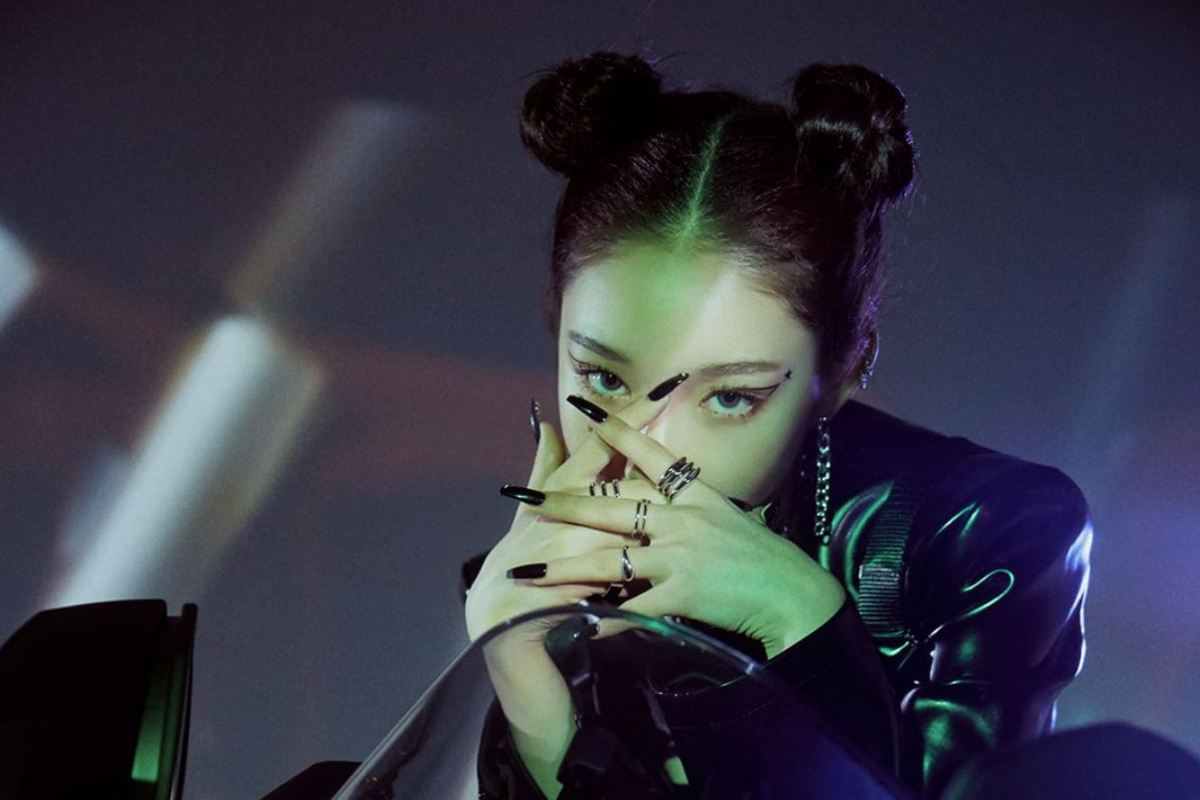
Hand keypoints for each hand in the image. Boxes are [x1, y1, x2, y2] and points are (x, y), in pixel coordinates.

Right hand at [464, 387, 678, 644]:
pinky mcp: (574, 584)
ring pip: (627, 525)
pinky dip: (641, 568)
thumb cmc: (522, 561)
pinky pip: (618, 571)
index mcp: (560, 491)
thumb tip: (543, 423)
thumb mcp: (531, 513)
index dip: (630, 416)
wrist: (504, 624)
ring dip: (657, 518)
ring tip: (692, 509)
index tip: (664, 387)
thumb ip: (544, 468)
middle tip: (682, 411)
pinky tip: (672, 565)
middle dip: (651, 455)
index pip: (600, 445)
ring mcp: (569, 546)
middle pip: (623, 477)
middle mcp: (564, 514)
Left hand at [503, 396, 846, 658]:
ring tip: (527, 574)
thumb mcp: (724, 516)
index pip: (649, 452)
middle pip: (612, 506)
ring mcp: (681, 554)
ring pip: (609, 559)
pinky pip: (633, 608)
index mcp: (694, 494)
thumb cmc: (761, 557)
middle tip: (523, 497)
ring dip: (563, 569)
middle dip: (563, 503)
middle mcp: (683, 517)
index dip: (615, 428)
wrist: (794, 595)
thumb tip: (657, 488)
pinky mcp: (684, 593)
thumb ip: (687, 502)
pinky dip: (604, 619)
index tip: (582, 406)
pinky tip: (576, 625)